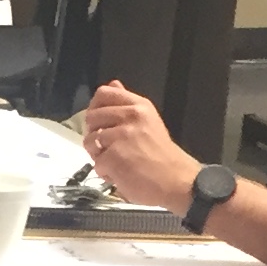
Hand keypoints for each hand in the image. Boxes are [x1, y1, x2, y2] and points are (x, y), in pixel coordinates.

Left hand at [79, 80, 199, 216]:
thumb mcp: (148, 120)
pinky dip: (105, 173)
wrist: (177, 181)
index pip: (104, 93)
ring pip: (90, 140)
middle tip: (107, 147)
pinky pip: (96, 163)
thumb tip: (113, 84)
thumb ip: (127, 104)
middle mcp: (131, 116)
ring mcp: (121, 136)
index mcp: (139, 106)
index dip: (95, 107)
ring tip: (115, 162)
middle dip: (93, 133)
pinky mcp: (113, 156)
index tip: (99, 121)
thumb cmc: (162, 155)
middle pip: (92, 116)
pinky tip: (120, 175)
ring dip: (98, 154)